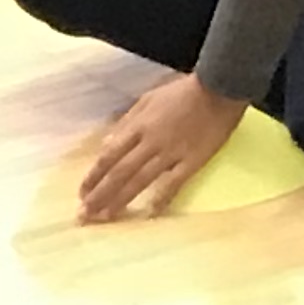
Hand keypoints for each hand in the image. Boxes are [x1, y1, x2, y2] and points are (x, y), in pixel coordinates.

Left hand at [79, 78, 246, 221]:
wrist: (221, 87)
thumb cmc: (184, 91)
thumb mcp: (149, 99)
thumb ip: (127, 121)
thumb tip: (107, 144)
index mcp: (138, 126)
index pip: (109, 156)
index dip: (93, 176)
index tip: (82, 193)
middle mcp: (150, 142)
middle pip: (119, 172)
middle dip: (100, 195)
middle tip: (85, 214)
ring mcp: (172, 153)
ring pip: (140, 180)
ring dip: (121, 200)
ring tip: (106, 217)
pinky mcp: (193, 160)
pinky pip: (174, 183)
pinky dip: (162, 199)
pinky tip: (151, 213)